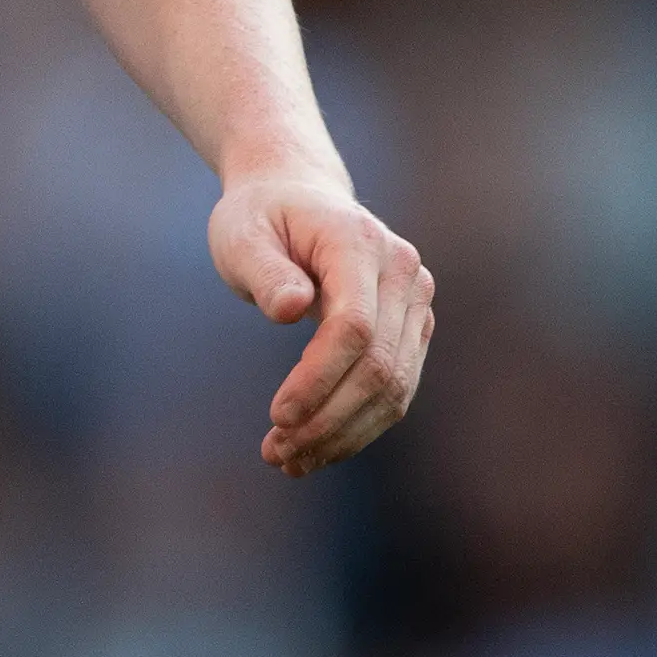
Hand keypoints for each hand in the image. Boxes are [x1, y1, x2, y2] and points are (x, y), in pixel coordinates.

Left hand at [209, 170, 432, 476]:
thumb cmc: (259, 217)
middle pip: (379, 365)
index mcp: (359, 241)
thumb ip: (264, 271)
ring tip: (288, 460)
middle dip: (328, 420)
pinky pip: (396, 388)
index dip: (318, 379)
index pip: (354, 326)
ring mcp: (416, 300)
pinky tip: (315, 449)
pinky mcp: (414, 328)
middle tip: (275, 455)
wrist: (295, 195)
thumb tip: (291, 309)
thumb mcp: (241, 235)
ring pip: (395, 387)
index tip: (276, 416)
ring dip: (344, 434)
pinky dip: (358, 425)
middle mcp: (403, 271)